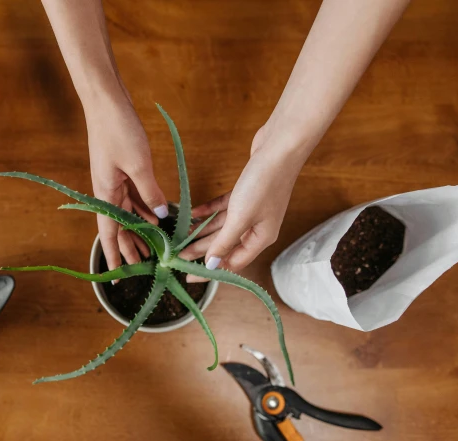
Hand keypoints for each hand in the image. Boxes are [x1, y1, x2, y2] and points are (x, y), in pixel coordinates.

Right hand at [86, 95, 167, 270]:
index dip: (114, 255)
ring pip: (128, 213)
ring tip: (153, 248)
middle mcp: (107, 191)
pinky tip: (157, 218)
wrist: (106, 101)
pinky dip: (145, 209)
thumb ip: (151, 192)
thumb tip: (161, 216)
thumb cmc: (118, 130)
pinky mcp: (123, 170)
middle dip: (130, 247)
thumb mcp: (139, 164)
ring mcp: (115, 181)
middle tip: (143, 266)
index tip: (118, 276)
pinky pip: (134, 197)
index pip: (109, 233)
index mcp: (105, 193)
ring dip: (140, 230)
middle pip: (119, 227)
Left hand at [180, 124, 304, 280]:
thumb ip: (224, 242)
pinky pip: (224, 207)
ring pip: (222, 226)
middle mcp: (258, 226)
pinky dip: (209, 211)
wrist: (280, 147)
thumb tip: (212, 265)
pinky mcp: (246, 192)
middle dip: (201, 250)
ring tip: (180, 237)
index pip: (233, 262)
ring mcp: (252, 209)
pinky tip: (193, 213)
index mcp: (261, 238)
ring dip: (202, 231)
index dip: (211, 270)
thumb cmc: (264, 184)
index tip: (190, 276)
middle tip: (178, 256)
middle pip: (225, 244)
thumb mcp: (241, 217)